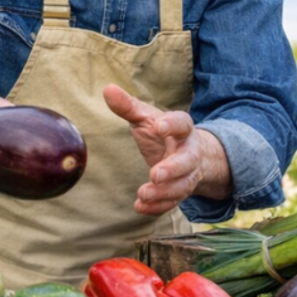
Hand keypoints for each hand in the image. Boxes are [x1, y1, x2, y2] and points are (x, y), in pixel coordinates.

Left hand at [103, 84, 231, 215]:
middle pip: (187, 161)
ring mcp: (187, 174)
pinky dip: (158, 207)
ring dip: (163, 192)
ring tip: (143, 194)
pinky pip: (173, 202)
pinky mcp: (180, 191)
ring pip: (181, 185)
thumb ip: (128, 106)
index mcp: (182, 129)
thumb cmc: (161, 132)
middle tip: (155, 174)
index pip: (182, 124)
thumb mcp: (146, 117)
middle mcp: (189, 152)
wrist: (189, 155)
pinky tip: (141, 207)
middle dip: (173, 169)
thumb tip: (107, 89)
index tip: (160, 126)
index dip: (172, 125)